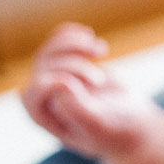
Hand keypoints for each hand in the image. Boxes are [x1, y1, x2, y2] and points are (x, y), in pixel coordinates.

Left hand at [20, 23, 163, 163]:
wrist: (131, 122)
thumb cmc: (115, 128)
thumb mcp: (100, 124)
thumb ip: (77, 110)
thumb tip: (59, 86)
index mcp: (44, 117)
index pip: (32, 95)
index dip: (50, 83)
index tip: (79, 83)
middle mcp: (43, 97)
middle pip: (44, 68)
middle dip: (73, 67)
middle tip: (100, 81)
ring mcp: (52, 79)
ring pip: (51, 51)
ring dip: (75, 45)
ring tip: (101, 50)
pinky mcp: (66, 65)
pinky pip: (58, 41)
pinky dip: (72, 34)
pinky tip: (90, 35)